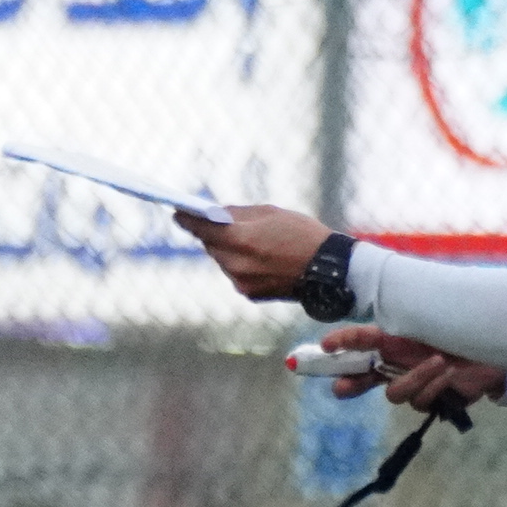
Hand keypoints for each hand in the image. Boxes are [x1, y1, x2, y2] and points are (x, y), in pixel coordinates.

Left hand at [181, 206, 348, 311]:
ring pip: (222, 260)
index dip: (188, 220)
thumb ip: (239, 214)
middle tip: (210, 222)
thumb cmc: (304, 235)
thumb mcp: (271, 213)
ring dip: (226, 249)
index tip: (177, 213)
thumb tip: (217, 213)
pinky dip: (239, 264)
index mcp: (240, 239)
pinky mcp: (249, 293)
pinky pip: (235, 273)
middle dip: (211, 234)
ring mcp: (241, 281)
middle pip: (211, 245)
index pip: (202, 228)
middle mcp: (236, 264)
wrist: (329, 271)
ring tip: (241, 239)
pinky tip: (255, 256)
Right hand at [311, 326, 482, 416]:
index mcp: (390, 344)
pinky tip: (450, 374)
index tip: (326, 346)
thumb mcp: (427, 323)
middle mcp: (395, 366)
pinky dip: (435, 386)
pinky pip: (420, 401)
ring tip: (440, 362)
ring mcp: (411, 386)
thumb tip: (369, 328)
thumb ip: (400, 327)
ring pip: (394, 394)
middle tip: (341, 387)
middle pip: (360, 380)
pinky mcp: (429, 401)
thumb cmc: (458, 332)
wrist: (491, 354)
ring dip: (416, 378)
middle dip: (349, 384)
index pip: (358, 344)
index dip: (340, 345)